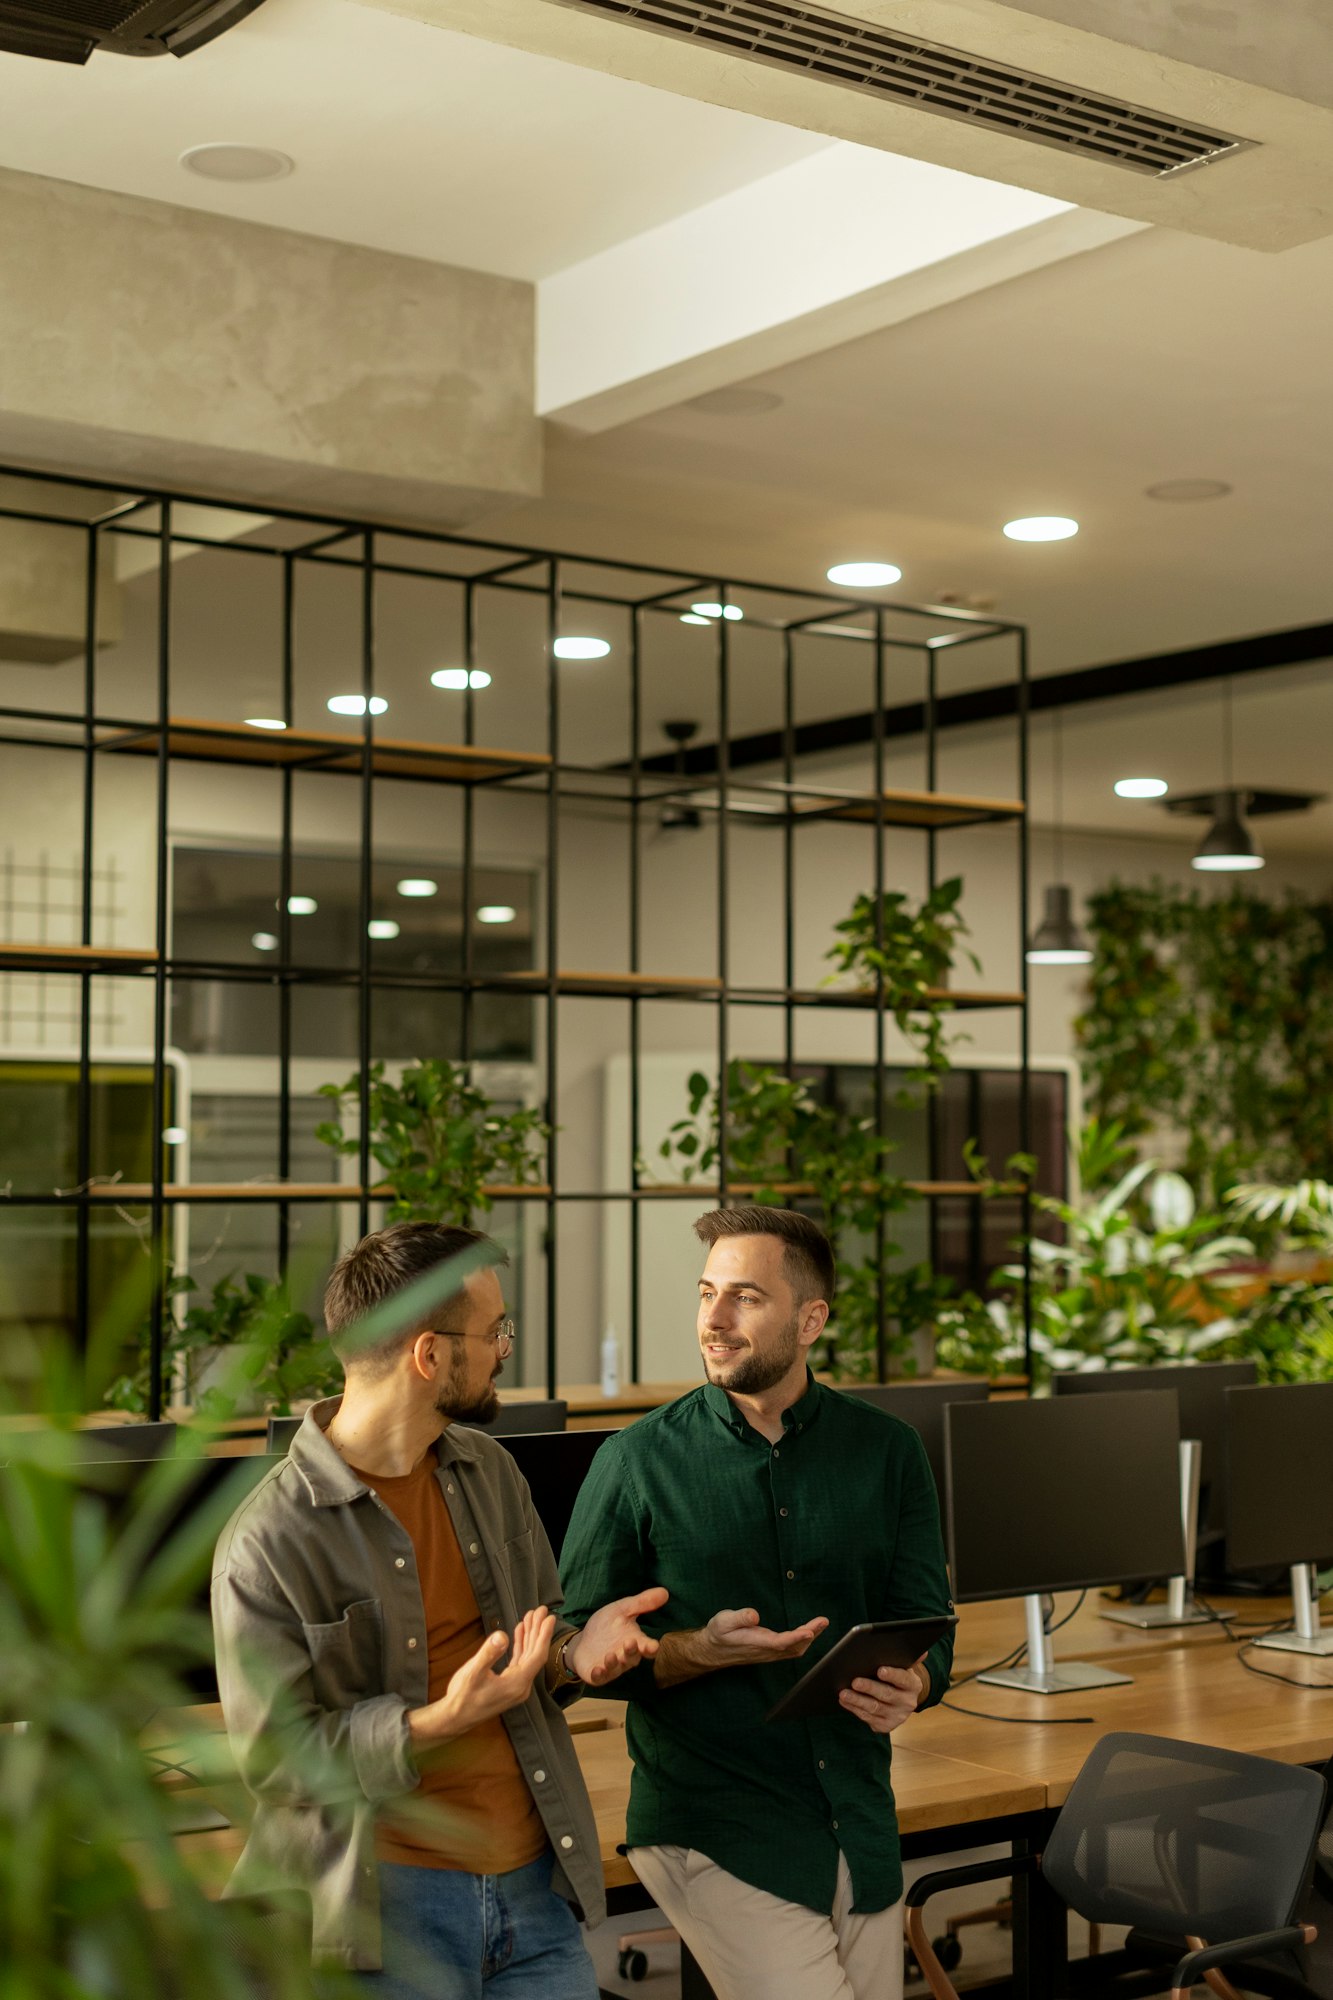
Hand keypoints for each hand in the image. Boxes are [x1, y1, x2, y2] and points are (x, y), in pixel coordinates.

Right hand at [409, 1607, 555, 1750]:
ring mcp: (516, 1686)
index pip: (537, 1656)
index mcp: (517, 1684)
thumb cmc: (463, 1696)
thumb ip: (489, 1653)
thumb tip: (502, 1634)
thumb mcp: (473, 1672)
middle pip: (534, 1654)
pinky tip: (519, 1632)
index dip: (544, 1636)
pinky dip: (521, 1646)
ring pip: (527, 1657)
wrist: (455, 1718)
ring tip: (530, 1617)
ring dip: (529, 1637)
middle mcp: (521, 1686)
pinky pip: (520, 1662)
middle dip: (537, 1631)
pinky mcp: (509, 1685)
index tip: (549, 1617)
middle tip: (541, 1609)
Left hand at [563, 1587, 669, 1686]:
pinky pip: (600, 1678)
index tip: (653, 1646)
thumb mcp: (622, 1610)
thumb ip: (642, 1603)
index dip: (651, 1648)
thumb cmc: (606, 1626)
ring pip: (617, 1668)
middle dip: (632, 1651)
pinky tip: (597, 1669)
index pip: (647, 1647)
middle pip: (633, 1658)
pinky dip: (599, 1675)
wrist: (583, 1641)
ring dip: (614, 1663)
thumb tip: (665, 1591)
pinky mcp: (597, 1675)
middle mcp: (625, 1657)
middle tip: (629, 1642)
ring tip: (610, 1655)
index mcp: (635, 1642)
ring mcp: (612, 1667)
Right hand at [701, 1607, 829, 1666]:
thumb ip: (739, 1617)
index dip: (795, 1637)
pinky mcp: (770, 1652)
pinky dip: (803, 1641)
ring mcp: (769, 1653)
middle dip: (810, 1634)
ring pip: (794, 1650)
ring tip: (821, 1624)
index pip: (779, 1642)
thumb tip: (754, 1615)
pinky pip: (791, 1650)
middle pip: (793, 1647)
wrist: (714, 1650)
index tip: (809, 1631)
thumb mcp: (723, 1621)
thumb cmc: (719, 1633)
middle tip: (823, 1621)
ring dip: (809, 1638)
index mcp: (756, 1642)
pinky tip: (809, 1633)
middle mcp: (766, 1650)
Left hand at [838, 1657, 927, 1734]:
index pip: (904, 1679)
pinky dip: (854, 1709)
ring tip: (843, 1693)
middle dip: (870, 1688)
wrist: (901, 1701)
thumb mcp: (904, 1667)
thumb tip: (923, 1651)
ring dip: (857, 1701)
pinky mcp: (885, 1726)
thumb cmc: (897, 1677)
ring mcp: (897, 1717)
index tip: (880, 1670)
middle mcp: (908, 1703)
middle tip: (855, 1681)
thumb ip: (909, 1657)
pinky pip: (868, 1718)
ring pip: (875, 1708)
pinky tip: (844, 1701)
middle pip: (887, 1695)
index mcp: (914, 1685)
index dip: (893, 1675)